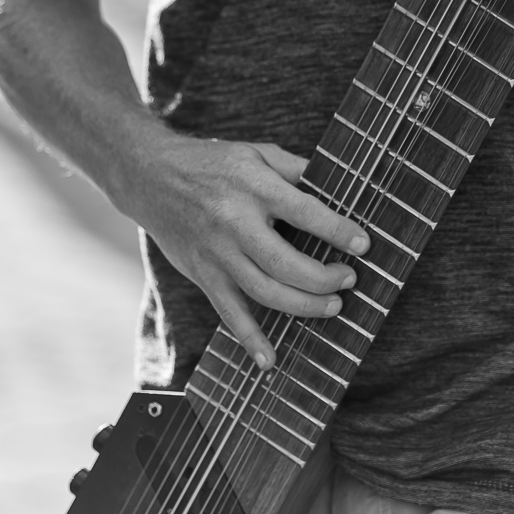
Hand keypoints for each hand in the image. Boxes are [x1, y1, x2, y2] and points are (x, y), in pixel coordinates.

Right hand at [129, 136, 369, 369]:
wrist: (149, 176)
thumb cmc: (212, 162)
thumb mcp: (256, 152)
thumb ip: (295, 169)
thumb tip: (338, 186)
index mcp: (254, 187)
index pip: (305, 212)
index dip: (338, 231)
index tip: (364, 244)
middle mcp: (235, 223)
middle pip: (286, 263)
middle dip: (324, 278)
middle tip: (349, 279)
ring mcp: (217, 253)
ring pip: (264, 293)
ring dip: (303, 306)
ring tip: (333, 306)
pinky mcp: (203, 274)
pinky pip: (229, 312)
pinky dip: (249, 339)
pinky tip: (270, 360)